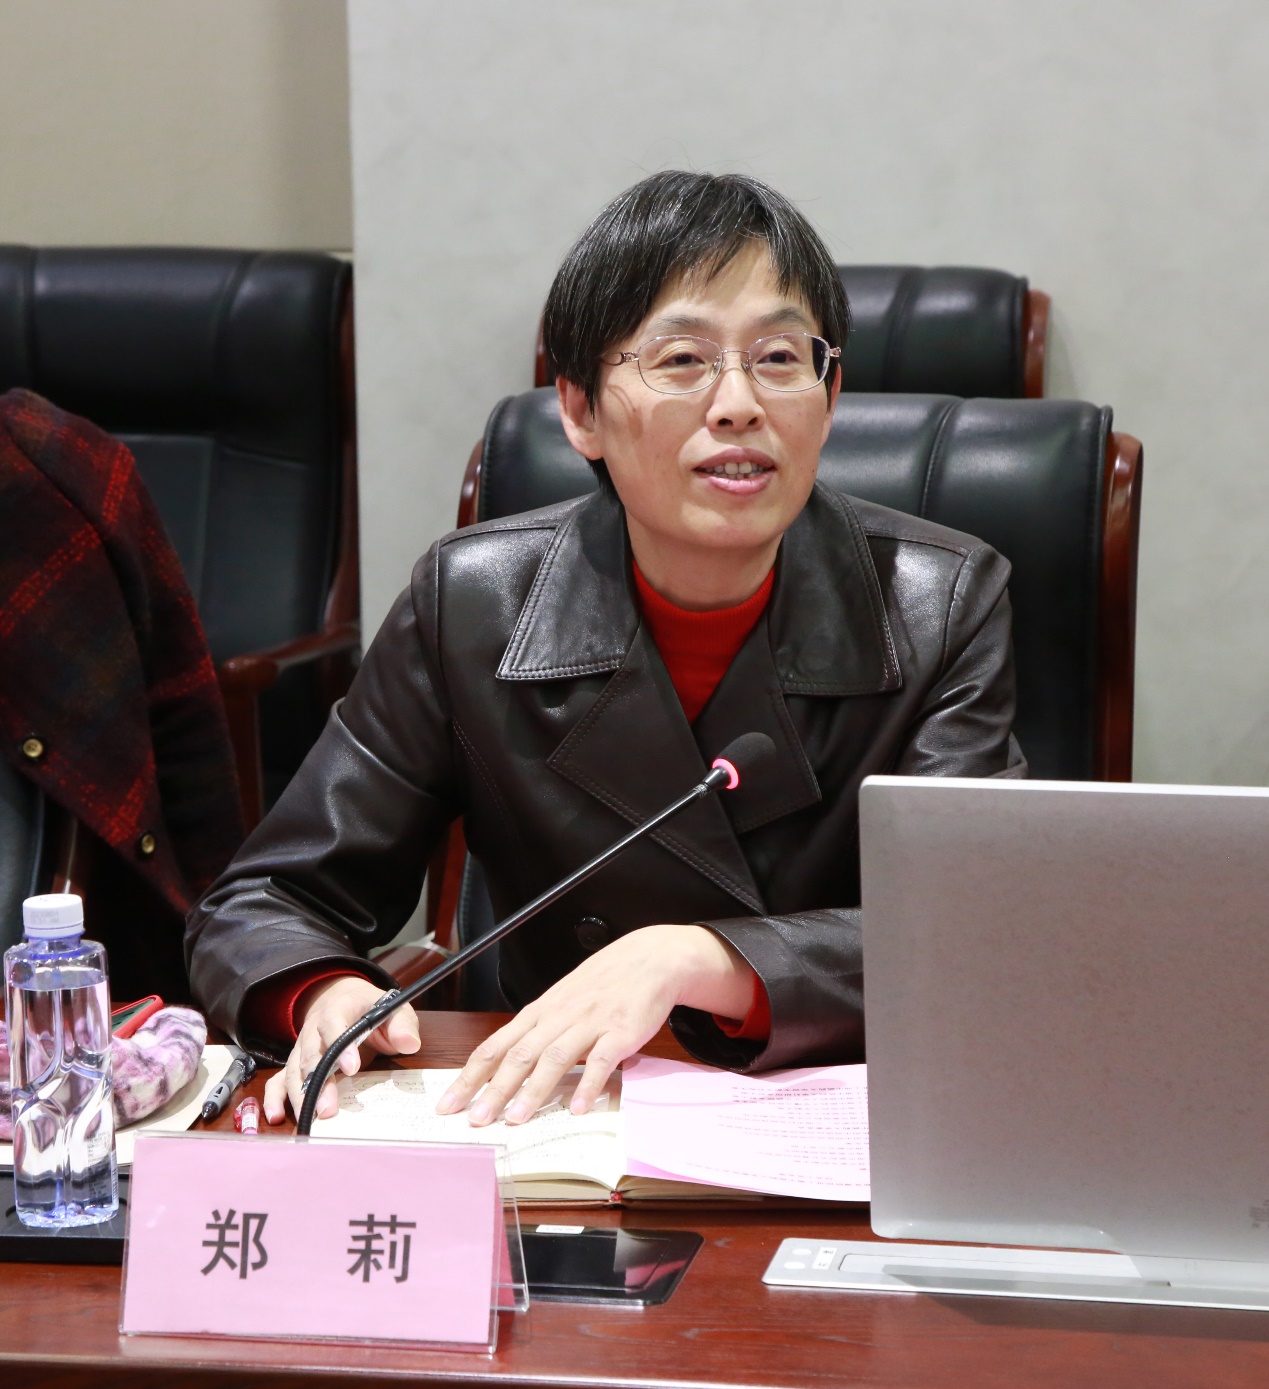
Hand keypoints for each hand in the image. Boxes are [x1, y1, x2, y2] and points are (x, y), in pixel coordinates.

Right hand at [262, 975, 420, 1124]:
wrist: (342, 1000)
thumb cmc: (370, 1009)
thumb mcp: (393, 1009)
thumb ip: (402, 1025)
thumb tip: (409, 1043)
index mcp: (338, 1009)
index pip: (334, 1023)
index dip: (341, 1045)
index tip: (353, 1068)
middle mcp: (313, 1029)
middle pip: (312, 1054)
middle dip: (319, 1082)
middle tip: (328, 1109)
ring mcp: (301, 1048)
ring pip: (294, 1070)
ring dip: (300, 1096)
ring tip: (310, 1119)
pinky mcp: (295, 1064)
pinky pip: (279, 1080)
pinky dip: (274, 1098)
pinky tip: (275, 1117)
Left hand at [435, 924, 753, 1126]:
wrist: (650, 958)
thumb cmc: (603, 983)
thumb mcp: (562, 1000)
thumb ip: (539, 1031)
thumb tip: (507, 1065)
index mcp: (540, 1011)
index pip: (496, 1045)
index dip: (470, 1075)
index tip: (449, 1103)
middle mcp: (559, 1016)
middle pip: (519, 1055)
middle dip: (494, 1089)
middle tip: (474, 1120)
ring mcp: (590, 1023)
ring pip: (555, 1058)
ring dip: (533, 1090)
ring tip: (516, 1119)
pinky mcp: (620, 1032)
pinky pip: (601, 1060)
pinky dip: (588, 1084)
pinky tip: (578, 1108)